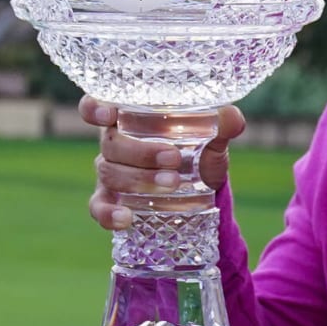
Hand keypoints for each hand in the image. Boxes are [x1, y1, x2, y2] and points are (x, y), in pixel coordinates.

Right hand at [81, 96, 245, 230]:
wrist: (201, 189)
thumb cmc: (197, 151)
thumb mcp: (212, 139)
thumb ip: (220, 126)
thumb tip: (231, 117)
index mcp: (129, 118)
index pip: (97, 106)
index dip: (95, 109)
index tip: (110, 115)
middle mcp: (113, 143)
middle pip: (110, 144)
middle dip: (141, 152)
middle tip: (174, 159)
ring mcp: (109, 173)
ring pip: (109, 173)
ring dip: (139, 179)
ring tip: (172, 184)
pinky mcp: (109, 200)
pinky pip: (99, 207)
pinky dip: (109, 214)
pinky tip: (126, 219)